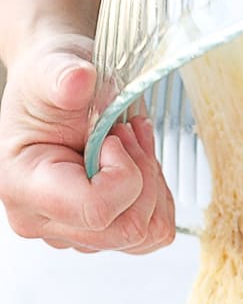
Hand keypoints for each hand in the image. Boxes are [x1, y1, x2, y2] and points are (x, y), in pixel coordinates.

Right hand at [0, 33, 174, 252]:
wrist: (56, 90)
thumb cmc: (49, 83)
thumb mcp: (51, 68)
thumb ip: (62, 78)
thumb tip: (78, 79)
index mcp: (24, 187)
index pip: (97, 211)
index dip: (123, 174)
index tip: (113, 137)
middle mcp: (45, 221)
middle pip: (127, 229)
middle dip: (142, 176)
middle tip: (128, 133)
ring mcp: (75, 234)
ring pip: (145, 233)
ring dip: (152, 185)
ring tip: (132, 144)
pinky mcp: (102, 235)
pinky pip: (153, 233)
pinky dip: (156, 197)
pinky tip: (138, 165)